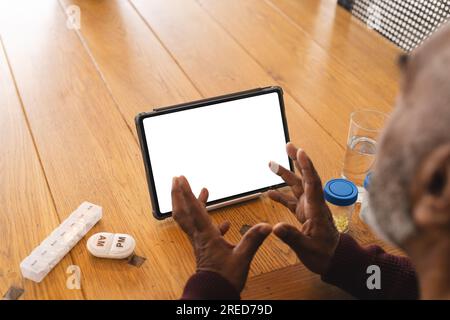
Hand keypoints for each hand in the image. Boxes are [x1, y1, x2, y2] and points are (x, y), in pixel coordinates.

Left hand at [171, 176, 271, 291]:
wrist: (214, 294)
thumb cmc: (224, 278)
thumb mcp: (242, 258)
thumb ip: (253, 240)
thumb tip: (266, 226)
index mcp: (206, 235)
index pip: (194, 209)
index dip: (187, 193)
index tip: (181, 178)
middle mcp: (200, 235)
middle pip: (183, 212)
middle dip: (179, 195)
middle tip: (176, 179)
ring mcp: (201, 241)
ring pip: (191, 219)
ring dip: (192, 204)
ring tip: (200, 192)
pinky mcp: (205, 248)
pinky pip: (203, 230)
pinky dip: (210, 222)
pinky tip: (224, 223)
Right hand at [267, 143, 339, 274]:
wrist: (334, 261)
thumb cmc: (324, 255)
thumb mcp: (307, 249)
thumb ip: (292, 237)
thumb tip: (275, 227)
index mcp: (316, 210)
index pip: (312, 184)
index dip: (307, 167)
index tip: (300, 152)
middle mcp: (313, 205)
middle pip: (305, 178)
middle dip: (298, 161)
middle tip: (289, 146)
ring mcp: (309, 208)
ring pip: (297, 187)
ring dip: (286, 175)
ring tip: (272, 164)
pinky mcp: (304, 214)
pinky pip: (291, 201)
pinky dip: (281, 195)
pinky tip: (270, 191)